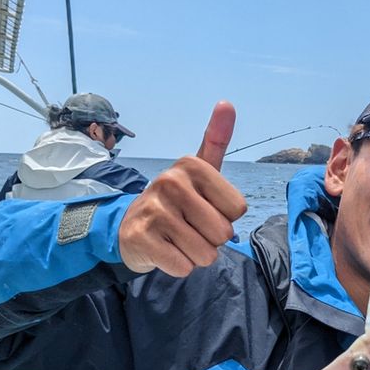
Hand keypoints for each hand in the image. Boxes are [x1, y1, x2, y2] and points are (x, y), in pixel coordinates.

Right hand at [118, 101, 247, 276]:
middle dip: (211, 239)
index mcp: (191, 165)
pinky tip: (165, 250)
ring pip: (204, 253)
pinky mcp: (141, 238)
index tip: (204, 208)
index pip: (238, 209)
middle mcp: (170, 182)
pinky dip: (178, 266)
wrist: (131, 226)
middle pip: (223, 232)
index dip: (225, 217)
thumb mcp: (198, 170)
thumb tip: (227, 103)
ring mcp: (153, 210)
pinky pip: (183, 266)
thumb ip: (215, 140)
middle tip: (189, 227)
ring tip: (177, 239)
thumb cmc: (177, 200)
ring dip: (195, 255)